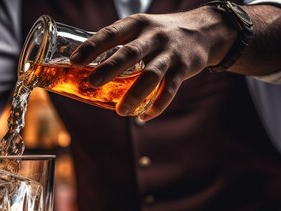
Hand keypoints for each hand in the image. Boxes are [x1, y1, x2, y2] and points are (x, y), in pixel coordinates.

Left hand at [70, 6, 235, 118]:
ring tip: (121, 111)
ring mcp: (170, 52)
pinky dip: (157, 105)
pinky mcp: (184, 68)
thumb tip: (83, 64)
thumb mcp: (140, 28)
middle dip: (109, 68)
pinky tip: (145, 116)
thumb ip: (117, 43)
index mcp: (137, 25)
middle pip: (129, 53)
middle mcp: (153, 36)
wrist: (205, 30)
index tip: (75, 61)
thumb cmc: (161, 33)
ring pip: (151, 75)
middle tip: (92, 83)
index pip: (110, 33)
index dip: (92, 47)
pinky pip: (170, 89)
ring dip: (134, 94)